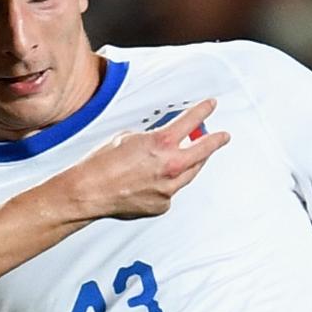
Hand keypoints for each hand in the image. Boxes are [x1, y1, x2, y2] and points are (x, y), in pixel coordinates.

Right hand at [58, 98, 229, 220]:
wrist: (89, 192)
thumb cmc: (102, 164)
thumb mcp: (129, 138)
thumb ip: (152, 138)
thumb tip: (163, 141)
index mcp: (161, 143)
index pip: (191, 121)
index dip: (203, 111)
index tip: (211, 105)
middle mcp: (170, 166)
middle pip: (203, 151)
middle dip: (214, 142)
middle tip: (222, 136)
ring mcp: (169, 189)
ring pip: (190, 173)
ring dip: (192, 163)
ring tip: (191, 156)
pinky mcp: (163, 205)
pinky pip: (172, 190)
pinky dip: (167, 184)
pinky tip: (150, 182)